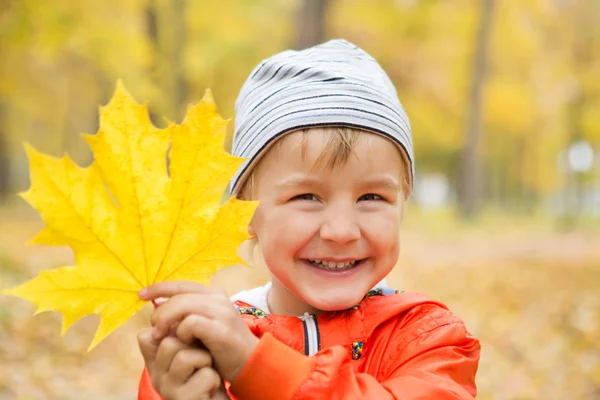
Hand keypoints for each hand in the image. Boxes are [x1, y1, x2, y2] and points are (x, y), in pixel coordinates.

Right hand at [138, 328, 228, 399]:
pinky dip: (214, 378)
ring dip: (205, 359)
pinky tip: (211, 386)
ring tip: (207, 369)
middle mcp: (157, 376)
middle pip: (169, 342)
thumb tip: (171, 302)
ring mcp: (169, 390)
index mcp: (155, 361)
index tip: (185, 333)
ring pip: (185, 357)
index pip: (146, 335)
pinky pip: (204, 376)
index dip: (168, 326)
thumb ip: (178, 333)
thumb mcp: (190, 350)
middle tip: (202, 355)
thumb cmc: (205, 373)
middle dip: (193, 343)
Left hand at [139, 281, 259, 381]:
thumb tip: (158, 306)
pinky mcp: (221, 329)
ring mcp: (221, 312)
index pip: (181, 284)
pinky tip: (184, 342)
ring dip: (167, 320)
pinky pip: (191, 323)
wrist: (250, 362)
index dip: (158, 288)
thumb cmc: (222, 346)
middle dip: (160, 311)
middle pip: (178, 295)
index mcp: (213, 294)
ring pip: (183, 305)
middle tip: (155, 328)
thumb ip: (185, 314)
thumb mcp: (203, 325)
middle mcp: (218, 299)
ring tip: (162, 335)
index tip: (140, 295)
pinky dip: (182, 332)